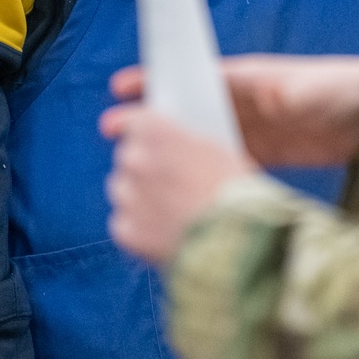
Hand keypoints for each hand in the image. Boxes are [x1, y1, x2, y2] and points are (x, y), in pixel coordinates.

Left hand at [103, 105, 254, 264]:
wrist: (235, 237)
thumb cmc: (234, 189)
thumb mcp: (216, 150)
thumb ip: (185, 143)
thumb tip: (176, 150)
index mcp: (157, 131)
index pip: (132, 122)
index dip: (133, 128)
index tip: (126, 133)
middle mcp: (135, 160)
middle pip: (128, 157)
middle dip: (144, 166)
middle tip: (170, 181)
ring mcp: (128, 196)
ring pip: (124, 190)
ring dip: (140, 196)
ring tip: (172, 210)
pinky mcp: (127, 231)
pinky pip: (124, 224)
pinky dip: (140, 227)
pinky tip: (166, 232)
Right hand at [110, 54, 358, 167]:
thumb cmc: (351, 90)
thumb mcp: (317, 89)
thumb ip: (291, 93)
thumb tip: (272, 99)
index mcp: (252, 78)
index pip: (195, 75)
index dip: (159, 79)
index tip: (122, 86)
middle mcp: (249, 100)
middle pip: (191, 108)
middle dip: (153, 118)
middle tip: (113, 132)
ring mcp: (258, 127)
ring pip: (204, 136)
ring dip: (174, 147)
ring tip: (136, 164)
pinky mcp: (271, 152)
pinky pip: (229, 161)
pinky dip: (207, 169)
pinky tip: (185, 186)